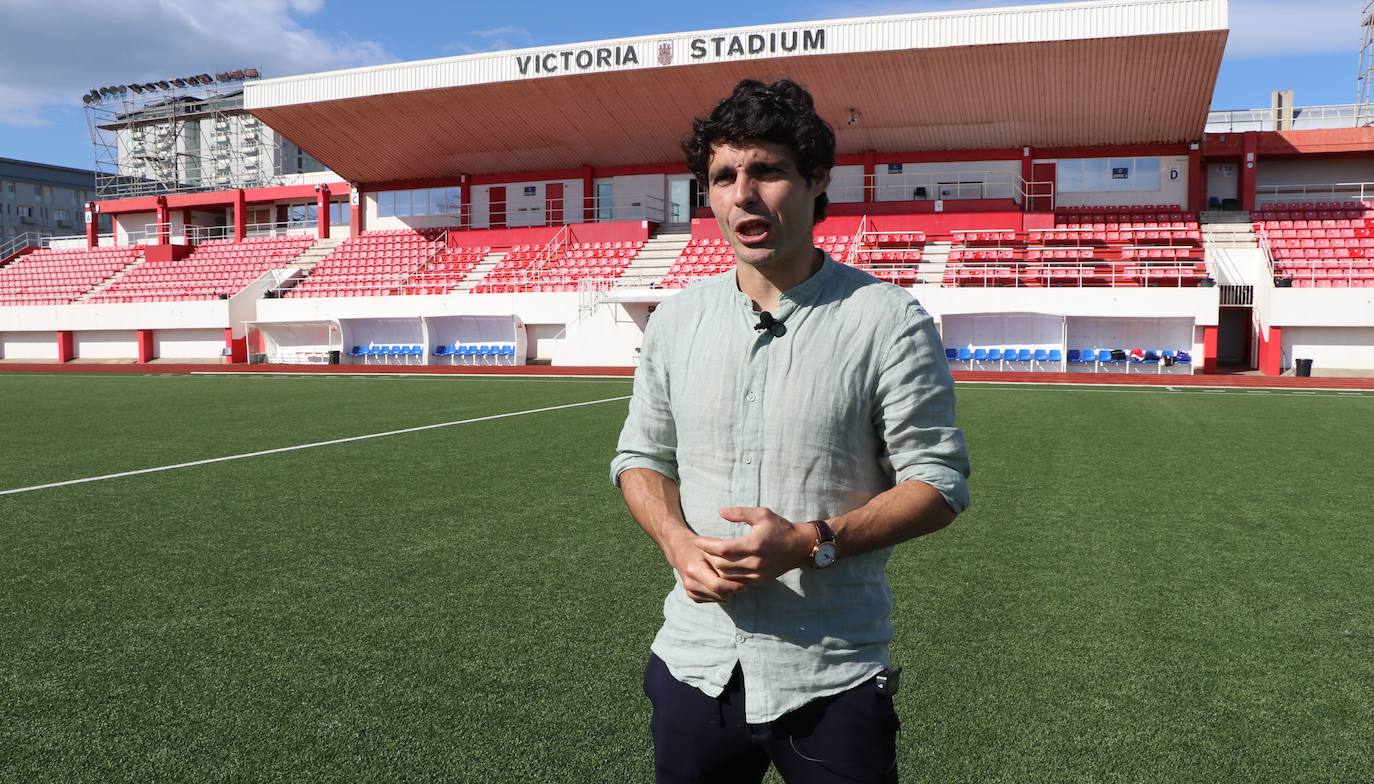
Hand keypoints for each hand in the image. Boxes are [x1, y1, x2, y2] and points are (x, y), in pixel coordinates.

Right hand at [663, 530, 748, 603]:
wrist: (680, 550)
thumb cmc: (700, 547)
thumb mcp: (712, 548)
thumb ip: (725, 561)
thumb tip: (742, 574)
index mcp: (694, 570)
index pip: (718, 585)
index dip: (734, 586)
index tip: (746, 582)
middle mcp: (690, 584)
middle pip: (720, 595)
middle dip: (734, 590)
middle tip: (744, 582)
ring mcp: (690, 591)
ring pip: (718, 599)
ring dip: (729, 592)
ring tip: (734, 580)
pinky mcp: (692, 596)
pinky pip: (714, 600)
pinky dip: (721, 594)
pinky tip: (724, 583)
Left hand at [696, 507, 812, 585]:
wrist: (800, 546)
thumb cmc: (780, 527)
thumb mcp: (762, 514)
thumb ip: (740, 513)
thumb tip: (720, 512)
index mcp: (754, 544)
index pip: (723, 549)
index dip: (707, 546)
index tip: (697, 541)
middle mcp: (755, 562)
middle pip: (722, 565)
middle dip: (708, 557)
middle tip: (700, 549)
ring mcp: (757, 573)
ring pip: (727, 576)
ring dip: (715, 568)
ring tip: (708, 558)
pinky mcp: (759, 580)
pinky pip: (736, 582)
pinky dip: (726, 576)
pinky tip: (721, 567)